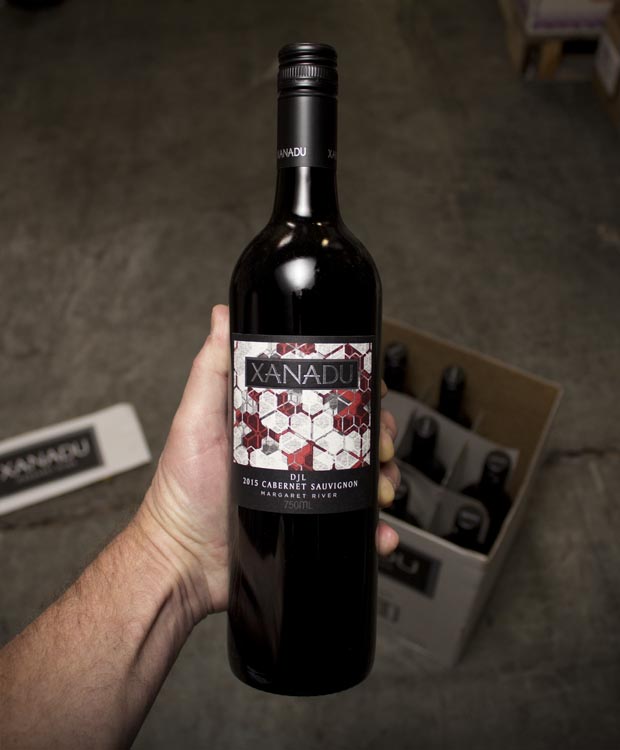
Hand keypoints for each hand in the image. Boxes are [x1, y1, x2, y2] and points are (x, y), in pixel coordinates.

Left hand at [135, 305, 400, 620]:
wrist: (182, 562)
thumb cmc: (181, 492)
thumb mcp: (196, 420)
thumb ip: (210, 368)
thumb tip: (222, 315)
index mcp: (275, 422)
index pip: (325, 394)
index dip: (355, 390)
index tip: (372, 389)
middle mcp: (295, 453)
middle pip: (352, 432)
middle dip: (377, 433)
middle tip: (379, 445)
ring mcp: (305, 489)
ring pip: (361, 474)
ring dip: (383, 477)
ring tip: (381, 487)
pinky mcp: (310, 522)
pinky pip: (353, 522)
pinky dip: (375, 528)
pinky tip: (380, 531)